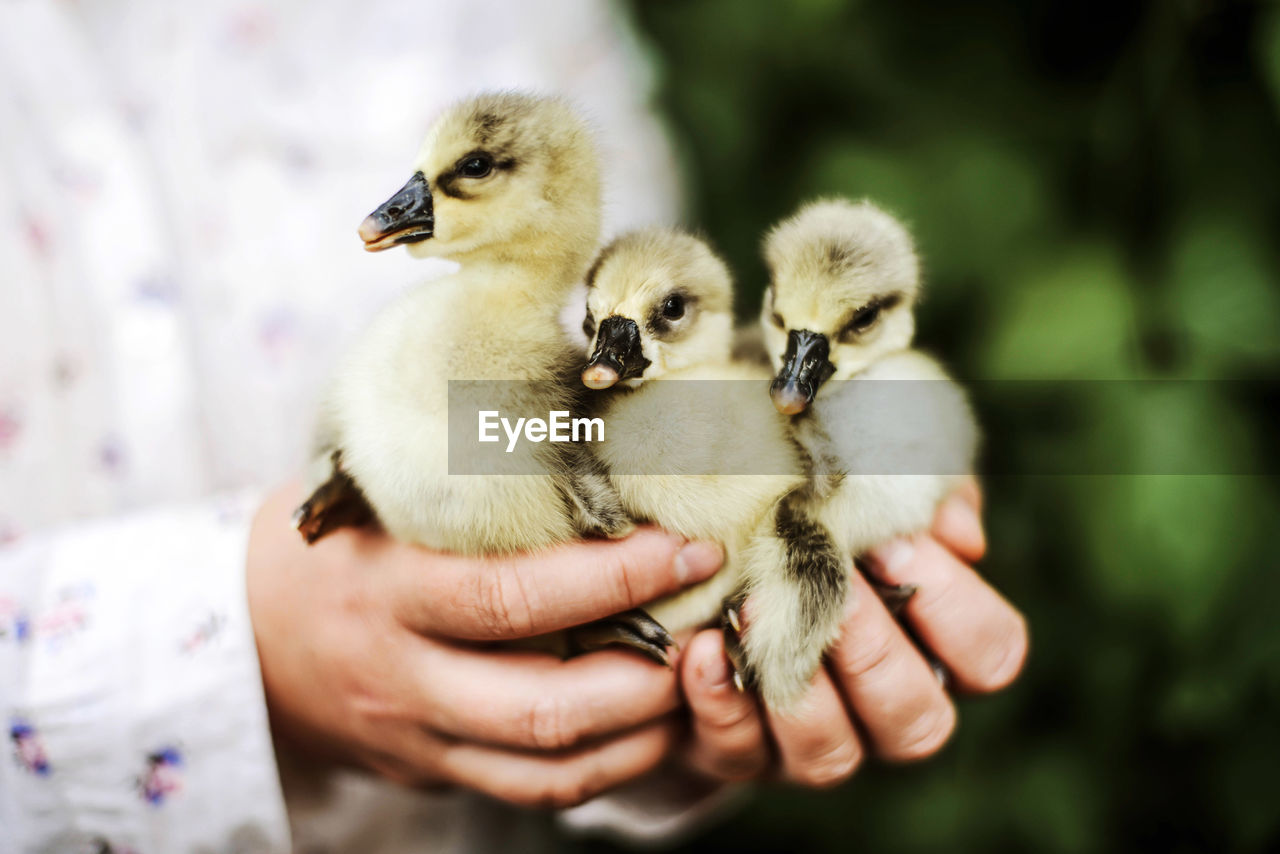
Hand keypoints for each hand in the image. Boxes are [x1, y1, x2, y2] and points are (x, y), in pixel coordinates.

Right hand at [246, 481, 722, 807]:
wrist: (247, 638)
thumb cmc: (332, 539)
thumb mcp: (372, 488)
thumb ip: (460, 466)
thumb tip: (583, 405)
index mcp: (387, 588)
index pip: (512, 596)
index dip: (613, 578)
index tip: (686, 545)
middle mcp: (402, 675)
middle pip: (542, 704)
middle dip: (647, 672)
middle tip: (708, 624)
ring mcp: (418, 736)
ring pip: (548, 764)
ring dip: (642, 731)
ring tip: (697, 677)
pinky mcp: (434, 771)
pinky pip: (532, 790)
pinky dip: (606, 766)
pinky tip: (649, 723)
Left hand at [681, 478, 1026, 785]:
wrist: (706, 577)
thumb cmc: (809, 523)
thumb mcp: (864, 492)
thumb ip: (919, 497)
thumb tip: (960, 534)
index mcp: (938, 650)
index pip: (990, 655)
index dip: (952, 606)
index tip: (890, 543)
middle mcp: (887, 714)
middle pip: (919, 720)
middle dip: (873, 649)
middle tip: (830, 583)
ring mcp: (815, 745)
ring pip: (832, 754)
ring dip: (796, 681)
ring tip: (753, 609)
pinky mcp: (741, 755)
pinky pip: (739, 750)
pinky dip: (721, 699)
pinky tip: (703, 646)